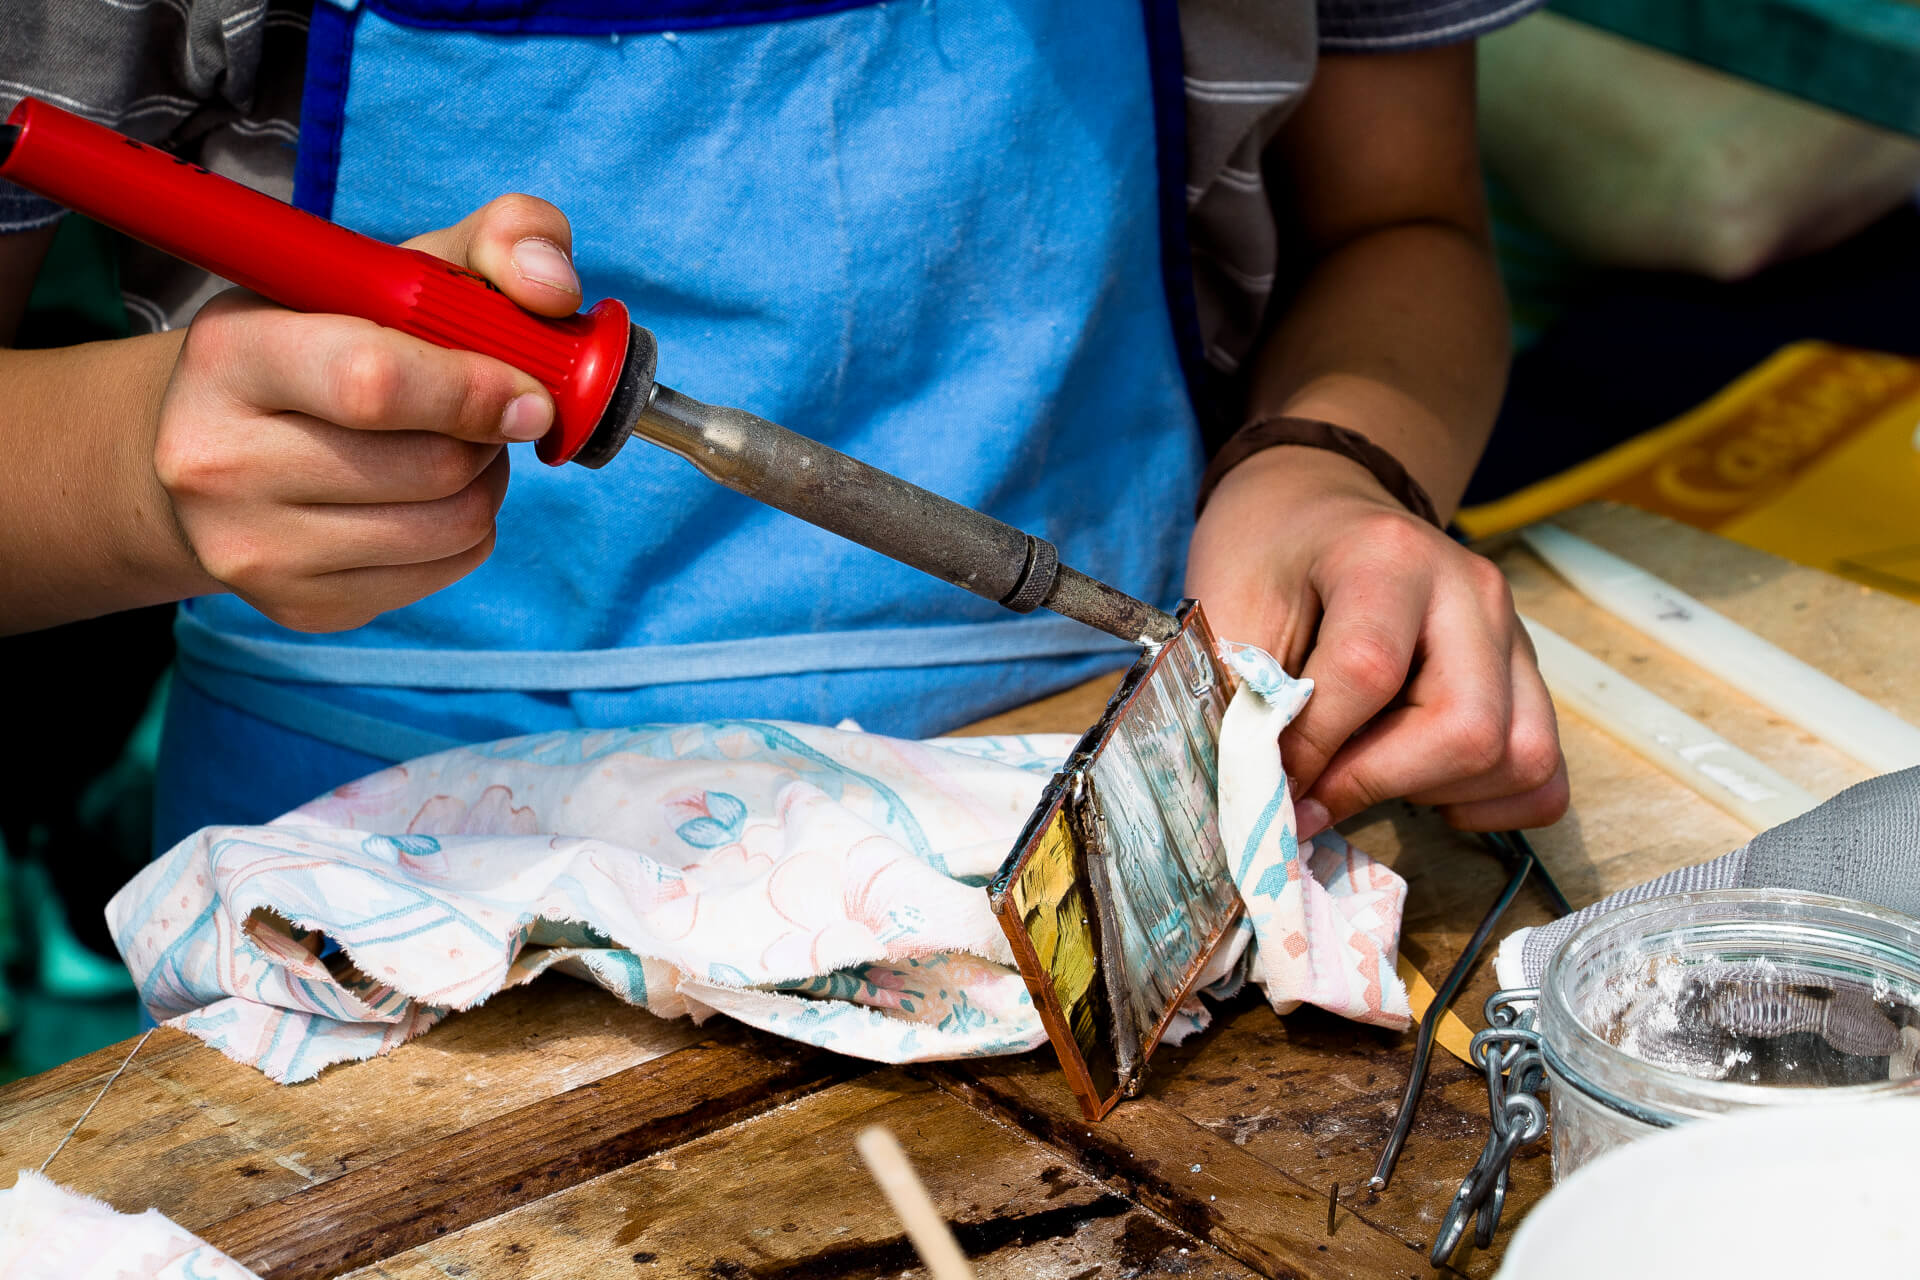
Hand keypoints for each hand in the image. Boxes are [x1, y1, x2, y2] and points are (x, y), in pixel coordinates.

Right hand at [148, 195, 583, 630]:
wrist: (223, 445)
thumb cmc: (330, 342)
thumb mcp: (396, 270)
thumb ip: (496, 240)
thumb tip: (553, 286)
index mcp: (230, 352)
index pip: (375, 382)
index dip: (476, 389)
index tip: (529, 390)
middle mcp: (218, 459)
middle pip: (431, 466)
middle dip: (488, 434)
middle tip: (485, 408)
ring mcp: (253, 547)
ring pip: (451, 525)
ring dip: (485, 480)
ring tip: (453, 445)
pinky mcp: (301, 606)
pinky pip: (448, 568)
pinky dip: (469, 528)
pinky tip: (428, 494)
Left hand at [1187, 446, 1568, 834]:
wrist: (1314, 512)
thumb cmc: (1266, 563)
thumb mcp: (1228, 612)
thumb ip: (1244, 703)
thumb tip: (1265, 808)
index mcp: (1388, 556)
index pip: (1370, 672)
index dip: (1314, 749)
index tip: (1271, 781)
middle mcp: (1471, 591)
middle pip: (1468, 728)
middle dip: (1381, 782)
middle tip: (1318, 789)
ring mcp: (1513, 634)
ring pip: (1520, 759)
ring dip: (1435, 793)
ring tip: (1367, 770)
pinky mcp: (1528, 678)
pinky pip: (1544, 777)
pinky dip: (1487, 804)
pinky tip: (1421, 782)